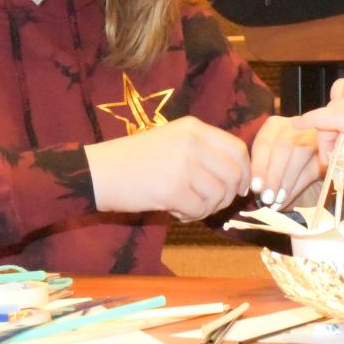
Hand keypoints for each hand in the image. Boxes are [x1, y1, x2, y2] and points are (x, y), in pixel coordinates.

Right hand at [84, 116, 249, 221]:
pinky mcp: (172, 189)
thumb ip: (203, 151)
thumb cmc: (135, 160)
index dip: (245, 172)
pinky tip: (176, 212)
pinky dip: (191, 216)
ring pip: (219, 195)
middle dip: (229, 195)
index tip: (240, 188)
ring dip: (207, 208)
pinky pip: (199, 210)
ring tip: (187, 206)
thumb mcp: (173, 141)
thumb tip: (239, 177)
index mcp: (194, 127)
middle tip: (211, 204)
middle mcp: (192, 142)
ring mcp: (183, 165)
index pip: (238, 149)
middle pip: (235, 174)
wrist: (98, 172)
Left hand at [249, 115, 319, 210]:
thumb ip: (259, 169)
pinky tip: (287, 198)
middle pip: (283, 146)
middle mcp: (294, 125)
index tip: (255, 187)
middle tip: (267, 198)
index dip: (259, 166)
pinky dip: (298, 185)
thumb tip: (254, 188)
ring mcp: (312, 135)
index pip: (264, 142)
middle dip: (273, 175)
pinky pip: (313, 166)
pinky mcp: (326, 150)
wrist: (308, 173)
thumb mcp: (265, 162)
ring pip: (300, 153)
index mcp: (274, 125)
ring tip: (277, 200)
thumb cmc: (278, 166)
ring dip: (287, 180)